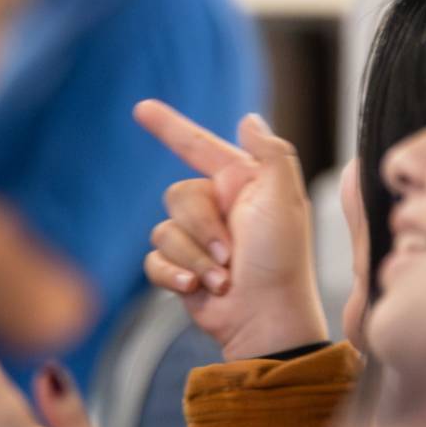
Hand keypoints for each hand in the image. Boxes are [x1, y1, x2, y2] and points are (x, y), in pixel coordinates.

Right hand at [133, 102, 329, 360]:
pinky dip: (174, 275)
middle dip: (201, 227)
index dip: (169, 126)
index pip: (198, 146)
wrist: (267, 318)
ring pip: (164, 231)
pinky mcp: (179, 269)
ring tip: (222, 279)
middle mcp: (215, 208)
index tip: (141, 108)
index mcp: (239, 184)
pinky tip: (195, 290)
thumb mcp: (284, 199)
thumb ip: (270, 153)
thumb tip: (248, 119)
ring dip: (194, 258)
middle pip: (177, 196)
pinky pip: (153, 260)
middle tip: (230, 253)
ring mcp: (196, 240)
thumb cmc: (282, 260)